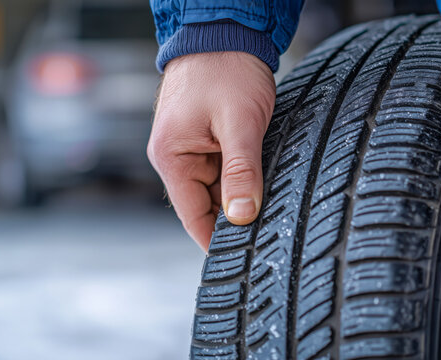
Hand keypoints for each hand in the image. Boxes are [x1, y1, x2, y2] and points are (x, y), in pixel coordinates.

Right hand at [147, 52, 275, 250]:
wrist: (225, 32)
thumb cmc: (226, 70)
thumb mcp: (240, 124)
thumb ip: (242, 171)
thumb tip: (242, 215)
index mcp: (171, 157)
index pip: (193, 217)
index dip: (217, 240)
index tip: (243, 258)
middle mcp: (175, 156)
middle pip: (207, 204)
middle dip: (236, 214)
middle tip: (269, 224)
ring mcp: (190, 148)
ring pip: (218, 188)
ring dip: (241, 191)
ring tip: (268, 191)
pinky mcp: (204, 139)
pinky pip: (223, 169)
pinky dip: (242, 174)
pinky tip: (262, 173)